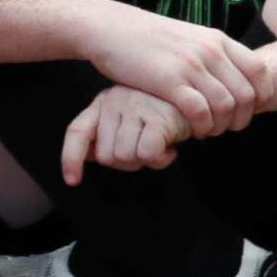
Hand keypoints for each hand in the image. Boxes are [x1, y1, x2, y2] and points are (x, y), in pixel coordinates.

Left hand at [60, 85, 193, 185]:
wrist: (205, 95)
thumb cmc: (168, 110)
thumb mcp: (134, 118)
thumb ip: (111, 133)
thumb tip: (90, 156)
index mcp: (105, 101)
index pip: (78, 131)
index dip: (71, 159)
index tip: (73, 181)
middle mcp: (115, 101)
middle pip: (106, 156)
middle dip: (127, 162)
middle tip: (148, 149)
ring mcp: (135, 107)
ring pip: (125, 157)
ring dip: (146, 161)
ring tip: (162, 145)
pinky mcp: (157, 116)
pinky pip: (146, 155)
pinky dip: (161, 160)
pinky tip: (171, 147)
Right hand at [78, 0, 269, 137]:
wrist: (111, 28)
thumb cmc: (150, 39)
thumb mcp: (191, 37)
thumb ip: (214, 54)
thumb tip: (235, 76)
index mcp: (218, 40)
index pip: (260, 70)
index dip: (261, 96)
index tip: (249, 110)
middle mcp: (210, 51)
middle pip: (247, 94)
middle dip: (242, 118)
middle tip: (228, 128)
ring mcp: (190, 65)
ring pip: (226, 106)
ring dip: (221, 126)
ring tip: (209, 131)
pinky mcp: (168, 81)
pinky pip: (200, 112)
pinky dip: (202, 126)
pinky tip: (193, 130)